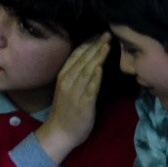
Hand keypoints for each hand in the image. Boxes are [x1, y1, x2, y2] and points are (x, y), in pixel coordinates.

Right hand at [33, 35, 109, 163]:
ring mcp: (74, 92)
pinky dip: (95, 78)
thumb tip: (90, 62)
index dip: (88, 44)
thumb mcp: (67, 89)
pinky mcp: (83, 104)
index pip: (76, 56)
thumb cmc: (66, 111)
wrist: (60, 132)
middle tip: (107, 34)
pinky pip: (90, 88)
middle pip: (83, 60)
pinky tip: (100, 68)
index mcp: (63, 76)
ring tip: (106, 45)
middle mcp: (67, 81)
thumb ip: (76, 75)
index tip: (99, 34)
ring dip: (97, 57)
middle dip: (95, 46)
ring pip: (87, 71)